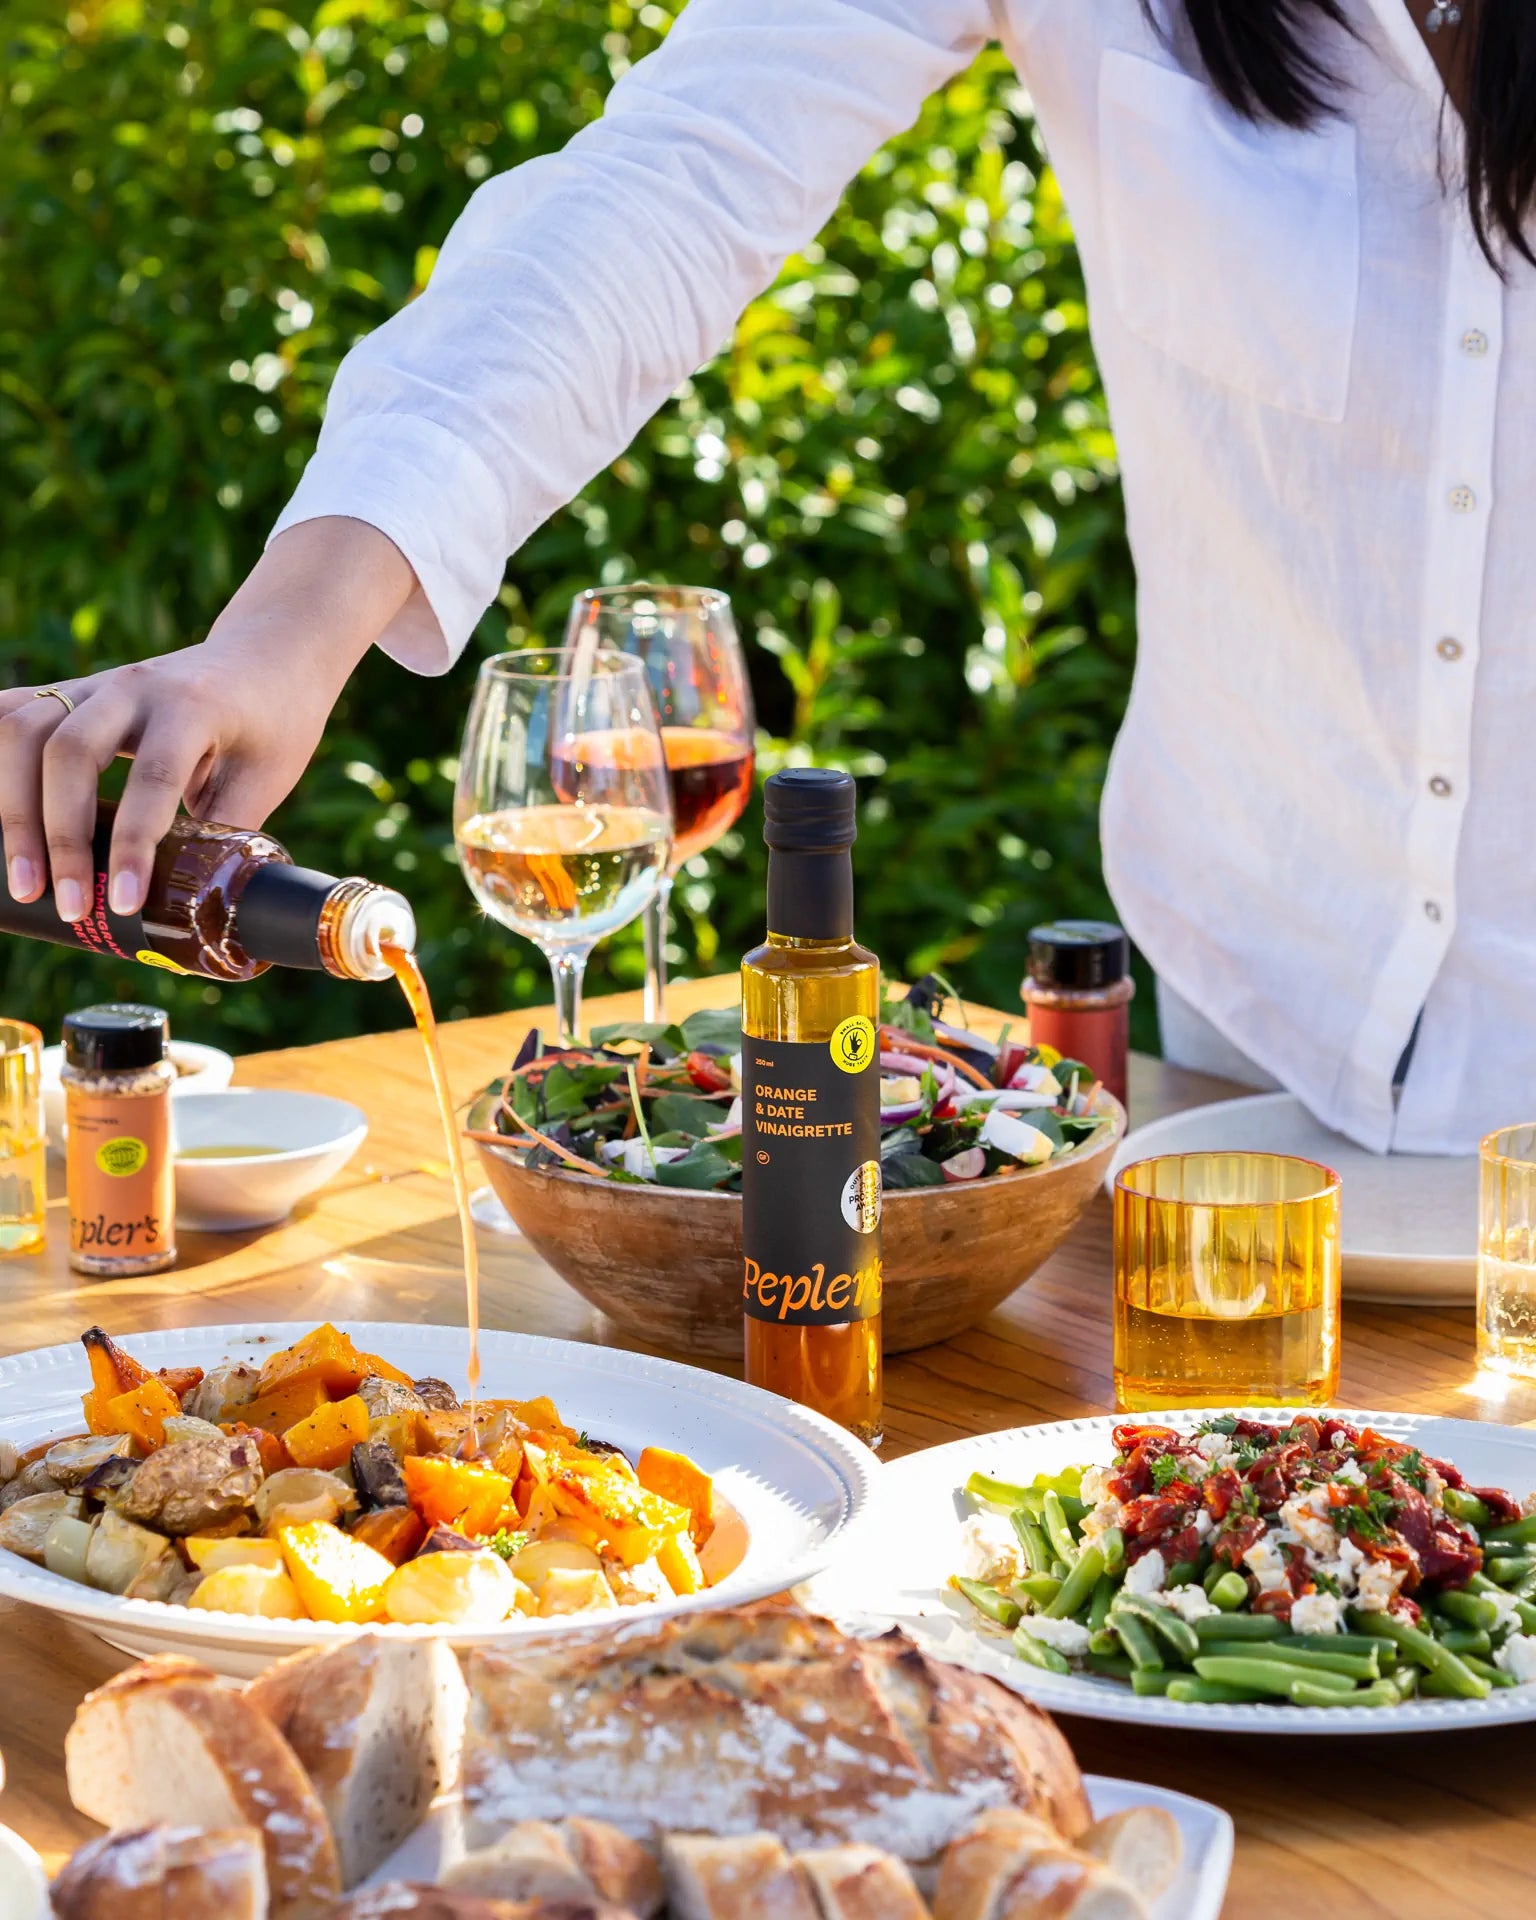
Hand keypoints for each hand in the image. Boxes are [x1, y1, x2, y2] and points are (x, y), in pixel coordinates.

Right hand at [0, 518, 416, 919]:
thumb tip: (196, 909)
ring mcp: (96, 684)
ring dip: (13, 808)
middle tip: (69, 905)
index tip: (122, 902)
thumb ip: (228, 833)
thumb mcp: (268, 777)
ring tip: (24, 883)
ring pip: (23, 730)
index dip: (132, 843)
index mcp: (194, 705)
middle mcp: (135, 686)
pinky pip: (11, 712)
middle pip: (70, 751)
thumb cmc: (273, 722)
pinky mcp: (73, 691)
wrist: (267, 653)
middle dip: (60, 836)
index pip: (153, 775)